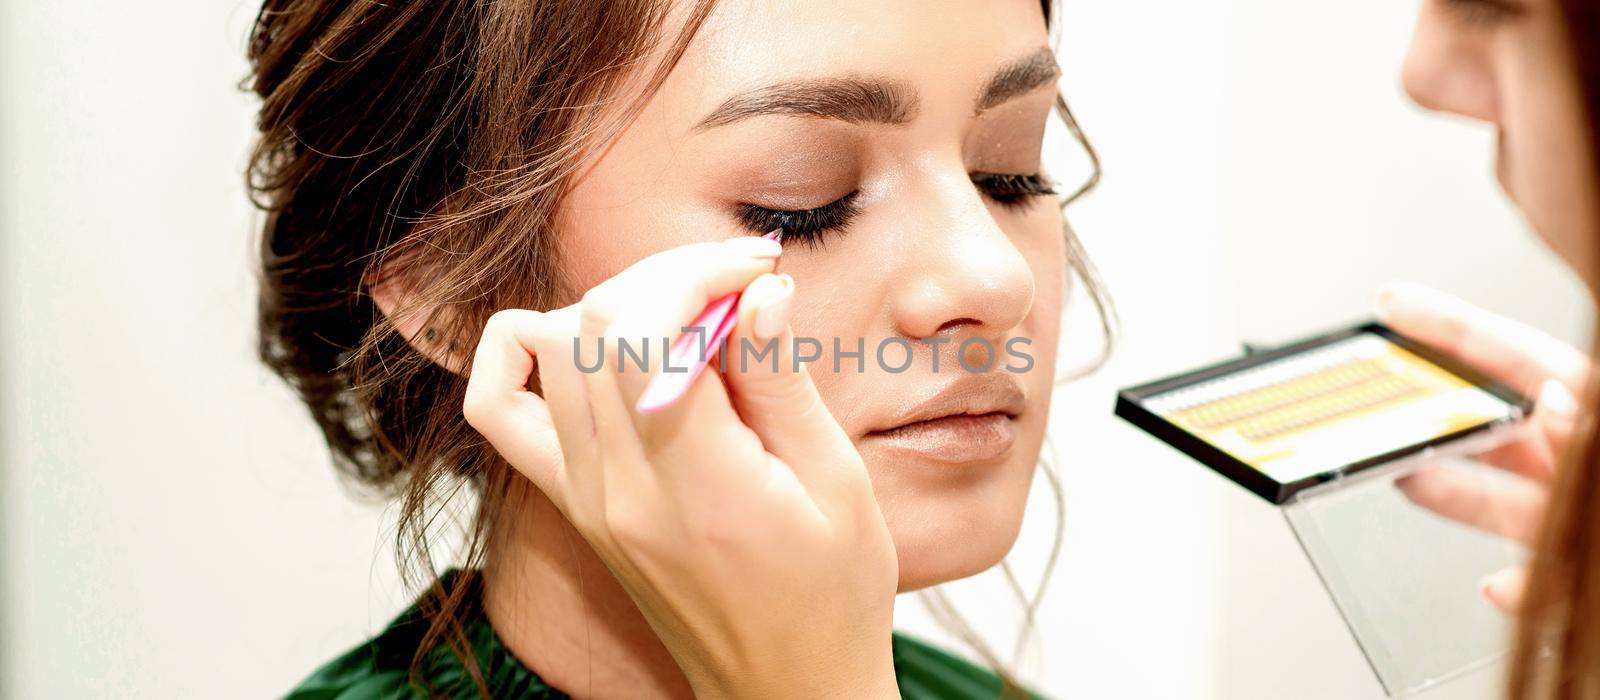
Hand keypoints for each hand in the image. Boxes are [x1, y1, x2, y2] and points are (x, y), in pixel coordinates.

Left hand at [462, 236, 900, 698]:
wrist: (785, 688)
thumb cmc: (831, 595)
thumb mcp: (837, 485)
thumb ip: (781, 382)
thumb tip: (755, 290)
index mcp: (697, 489)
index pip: (649, 332)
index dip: (702, 273)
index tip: (759, 270)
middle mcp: (619, 493)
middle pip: (596, 324)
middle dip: (669, 276)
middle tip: (737, 283)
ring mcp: (586, 500)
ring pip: (553, 348)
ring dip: (620, 304)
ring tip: (691, 317)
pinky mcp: (575, 504)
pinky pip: (503, 409)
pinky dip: (526, 353)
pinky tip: (584, 340)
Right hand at [1376, 282, 1587, 612]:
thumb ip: (1587, 417)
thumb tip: (1552, 398)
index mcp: (1594, 399)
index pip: (1509, 354)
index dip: (1446, 327)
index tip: (1394, 307)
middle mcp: (1583, 454)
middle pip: (1494, 425)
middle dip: (1432, 414)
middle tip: (1382, 405)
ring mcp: (1577, 510)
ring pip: (1502, 498)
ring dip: (1453, 495)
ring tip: (1410, 481)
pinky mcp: (1579, 564)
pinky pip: (1538, 576)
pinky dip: (1516, 586)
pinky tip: (1498, 586)